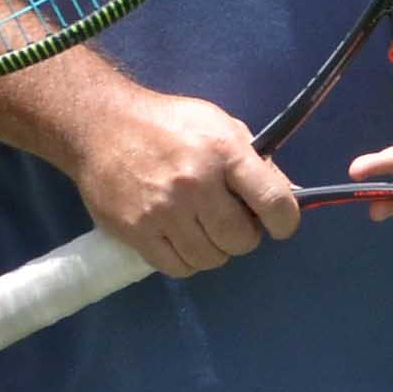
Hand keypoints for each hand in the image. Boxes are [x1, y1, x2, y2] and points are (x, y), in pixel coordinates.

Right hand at [68, 85, 299, 277]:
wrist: (101, 126)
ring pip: (211, 258)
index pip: (273, 201)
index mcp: (224, 152)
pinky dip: (186, 259)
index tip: (278, 223)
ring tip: (202, 227)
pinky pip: (178, 267)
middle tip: (230, 220)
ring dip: (214, 248)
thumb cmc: (168, 124)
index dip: (285, 221)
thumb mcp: (220, 126)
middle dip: (243, 235)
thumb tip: (290, 197)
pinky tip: (181, 238)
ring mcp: (164, 211)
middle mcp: (196, 183)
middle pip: (241, 239)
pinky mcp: (137, 231)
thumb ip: (256, 162)